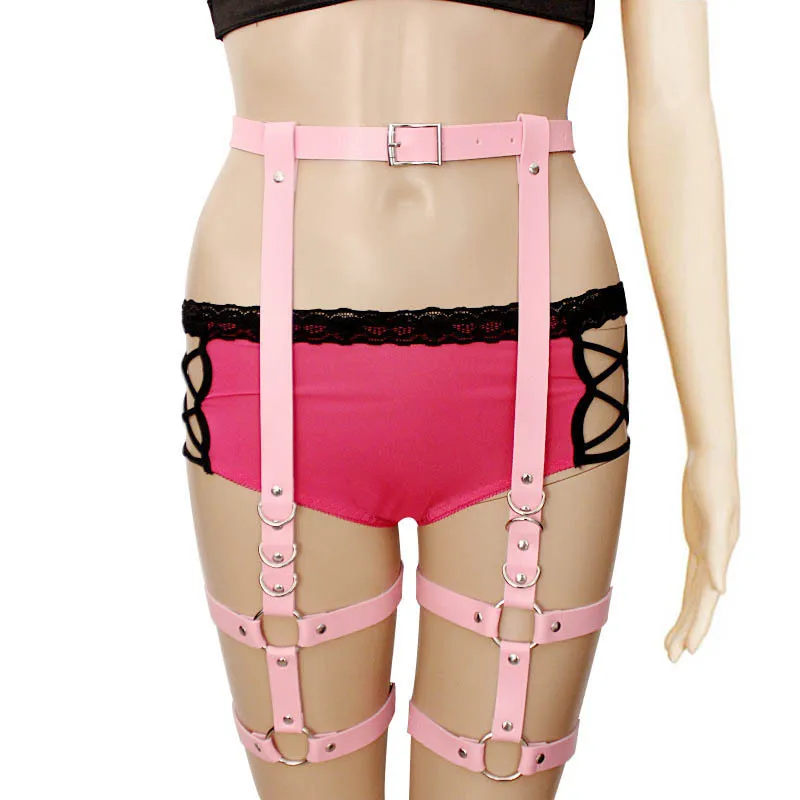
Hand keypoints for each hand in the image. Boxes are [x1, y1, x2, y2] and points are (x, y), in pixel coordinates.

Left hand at [664, 446, 739, 660]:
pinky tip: (688, 605)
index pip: (706, 598)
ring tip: (671, 643)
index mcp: (718, 555)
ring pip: (696, 591)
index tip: (688, 649)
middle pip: (700, 601)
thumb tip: (720, 590)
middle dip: (688, 629)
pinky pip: (694, 574)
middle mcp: (715, 555)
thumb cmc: (713, 480)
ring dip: (686, 616)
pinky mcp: (699, 538)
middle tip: (672, 657)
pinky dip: (690, 593)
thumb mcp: (715, 514)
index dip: (698, 624)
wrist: (710, 456)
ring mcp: (708, 547)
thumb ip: (719, 552)